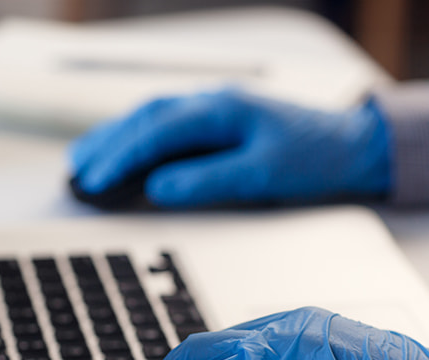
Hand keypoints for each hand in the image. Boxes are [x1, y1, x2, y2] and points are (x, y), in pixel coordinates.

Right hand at [69, 90, 390, 206]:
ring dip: (117, 137)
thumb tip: (160, 188)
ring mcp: (215, 109)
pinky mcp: (219, 122)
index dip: (121, 158)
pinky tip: (128, 150)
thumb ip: (210, 179)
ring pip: (152, 118)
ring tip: (85, 160)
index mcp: (221, 110)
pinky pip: (168, 125)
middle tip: (77, 174)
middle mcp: (212, 103)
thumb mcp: (264, 174)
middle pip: (145, 119)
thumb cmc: (314, 157)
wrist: (352, 145)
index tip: (93, 181)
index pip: (157, 132)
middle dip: (108, 146)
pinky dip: (140, 138)